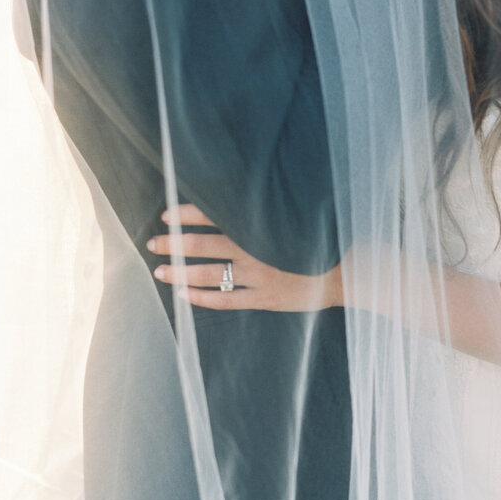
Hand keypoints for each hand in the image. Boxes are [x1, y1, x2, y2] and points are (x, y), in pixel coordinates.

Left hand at [148, 204, 342, 311]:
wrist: (346, 270)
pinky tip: (184, 296)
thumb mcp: (291, 217)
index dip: (187, 215)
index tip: (167, 215)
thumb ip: (263, 211)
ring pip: (210, 275)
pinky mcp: (264, 299)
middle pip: (204, 246)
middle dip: (175, 244)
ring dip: (181, 272)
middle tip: (154, 243)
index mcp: (259, 225)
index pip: (214, 215)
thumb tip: (232, 197)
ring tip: (161, 271)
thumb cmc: (317, 239)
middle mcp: (255, 249)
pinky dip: (202, 299)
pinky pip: (226, 301)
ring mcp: (258, 276)